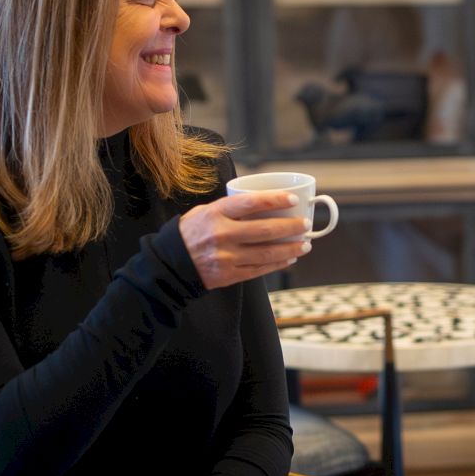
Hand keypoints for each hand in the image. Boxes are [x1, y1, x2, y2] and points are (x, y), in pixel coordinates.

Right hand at [179, 192, 309, 289]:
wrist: (169, 264)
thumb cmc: (190, 233)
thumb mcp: (205, 212)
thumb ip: (231, 208)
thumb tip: (264, 202)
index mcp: (216, 214)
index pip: (251, 203)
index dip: (275, 200)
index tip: (293, 199)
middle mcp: (222, 235)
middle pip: (265, 230)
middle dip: (291, 227)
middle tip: (305, 224)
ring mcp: (226, 257)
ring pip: (267, 253)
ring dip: (291, 249)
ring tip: (305, 244)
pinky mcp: (229, 275)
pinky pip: (259, 270)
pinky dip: (277, 264)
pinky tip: (289, 259)